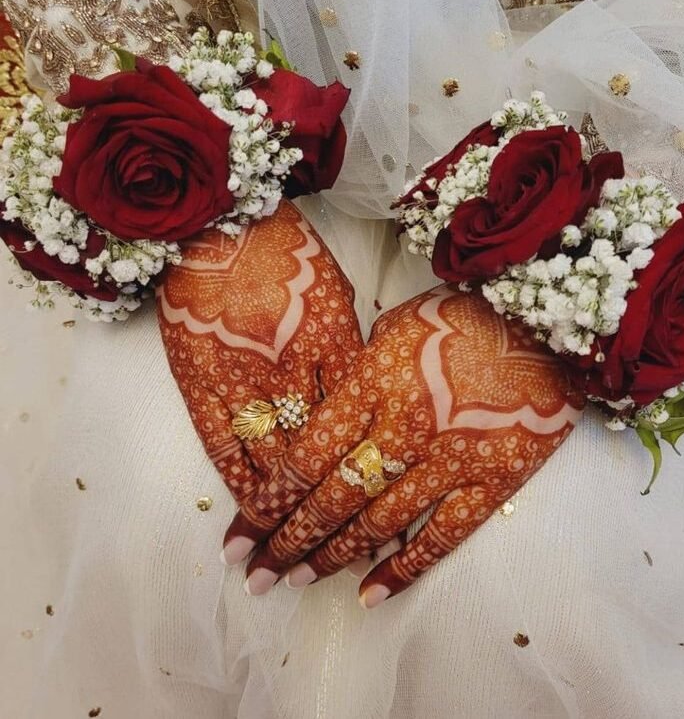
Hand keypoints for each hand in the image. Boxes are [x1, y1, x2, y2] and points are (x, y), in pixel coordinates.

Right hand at [156, 200, 362, 533]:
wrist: (219, 221)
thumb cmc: (290, 255)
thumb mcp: (340, 298)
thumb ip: (355, 358)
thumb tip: (370, 412)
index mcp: (338, 346)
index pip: (359, 432)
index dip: (366, 486)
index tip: (376, 530)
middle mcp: (296, 371)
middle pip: (318, 462)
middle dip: (322, 521)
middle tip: (326, 568)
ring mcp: (245, 378)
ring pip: (269, 465)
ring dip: (276, 520)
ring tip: (279, 564)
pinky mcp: (200, 380)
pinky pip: (223, 446)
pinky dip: (237, 485)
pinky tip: (247, 517)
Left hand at [225, 285, 584, 603]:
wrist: (547, 320)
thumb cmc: (463, 314)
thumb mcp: (394, 327)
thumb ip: (357, 376)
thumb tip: (325, 417)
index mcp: (372, 385)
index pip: (306, 457)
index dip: (268, 501)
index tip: (241, 531)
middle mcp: (401, 428)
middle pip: (331, 497)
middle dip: (287, 541)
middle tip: (256, 575)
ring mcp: (448, 459)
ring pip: (376, 524)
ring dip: (331, 557)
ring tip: (295, 581)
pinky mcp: (491, 481)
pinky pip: (442, 537)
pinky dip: (404, 571)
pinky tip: (371, 595)